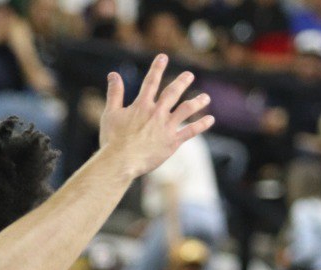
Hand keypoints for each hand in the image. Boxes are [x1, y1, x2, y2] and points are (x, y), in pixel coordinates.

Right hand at [99, 54, 213, 177]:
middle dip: (182, 82)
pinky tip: (210, 119)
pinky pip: (190, 131)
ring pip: (186, 110)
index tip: (163, 57)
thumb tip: (113, 74)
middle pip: (172, 93)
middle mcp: (157, 113)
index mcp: (142, 105)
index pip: (151, 82)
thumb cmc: (113, 139)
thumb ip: (114, 93)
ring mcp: (166, 127)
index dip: (157, 68)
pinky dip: (201, 125)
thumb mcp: (110, 113)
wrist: (121, 161)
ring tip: (206, 97)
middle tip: (189, 75)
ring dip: (197, 102)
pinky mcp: (172, 142)